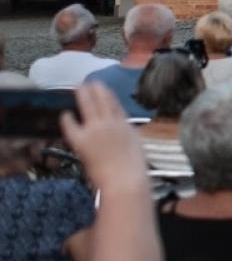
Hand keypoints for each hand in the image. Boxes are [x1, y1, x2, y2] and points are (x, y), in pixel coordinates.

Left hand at [61, 83, 150, 197]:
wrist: (125, 178)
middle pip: (101, 100)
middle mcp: (110, 122)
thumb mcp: (137, 143)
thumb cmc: (134, 166)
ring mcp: (95, 129)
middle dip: (95, 89)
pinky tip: (65, 114)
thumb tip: (125, 128)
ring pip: (88, 106)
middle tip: (88, 82)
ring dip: (83, 95)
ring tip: (78, 88)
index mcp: (124, 123)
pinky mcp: (82, 140)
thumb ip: (129, 133)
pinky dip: (68, 119)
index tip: (103, 87)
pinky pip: (72, 126)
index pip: (114, 104)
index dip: (108, 94)